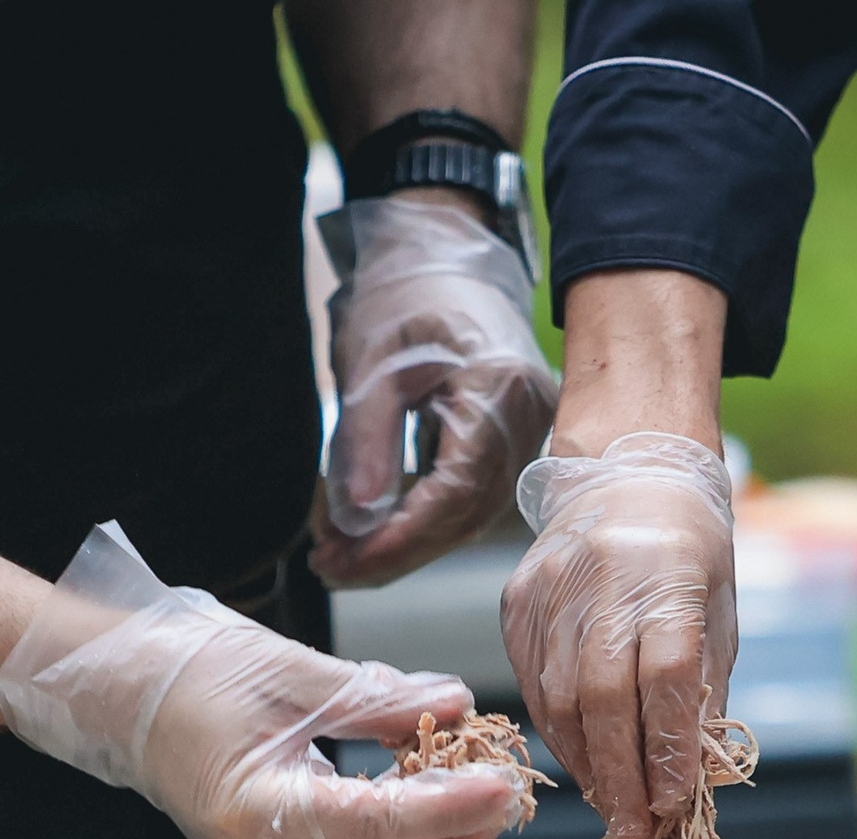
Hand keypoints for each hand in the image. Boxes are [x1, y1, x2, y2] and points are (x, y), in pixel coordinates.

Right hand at [0, 525, 521, 838]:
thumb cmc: (180, 672)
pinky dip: (393, 833)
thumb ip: (377, 696)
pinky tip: (424, 795)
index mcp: (258, 809)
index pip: (377, 824)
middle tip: (507, 796)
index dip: (448, 810)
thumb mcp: (291, 671)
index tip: (501, 787)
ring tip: (479, 798)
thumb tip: (452, 702)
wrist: (107, 687)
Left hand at [311, 195, 557, 589]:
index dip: (398, 539)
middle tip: (330, 569)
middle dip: (394, 551)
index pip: (454, 492)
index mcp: (497, 390)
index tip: (343, 564)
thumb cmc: (405, 292)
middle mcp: (526, 419)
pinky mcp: (511, 439)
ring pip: (469, 515)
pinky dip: (423, 518)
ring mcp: (526, 431)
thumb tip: (356, 523)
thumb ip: (366, 444)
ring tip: (341, 552)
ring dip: (406, 542)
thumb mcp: (371, 362)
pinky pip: (471, 497)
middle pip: (465, 516)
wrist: (442, 251)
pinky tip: (376, 529)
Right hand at [501, 432, 737, 838]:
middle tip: (632, 832)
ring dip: (585, 764)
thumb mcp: (719, 609)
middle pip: (603, 697)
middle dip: (620, 776)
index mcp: (668, 576)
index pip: (665, 678)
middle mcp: (603, 580)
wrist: (629, 472)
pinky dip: (557, 731)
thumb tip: (691, 774)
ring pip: (558, 698)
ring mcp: (551, 590)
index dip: (667, 749)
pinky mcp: (518, 601)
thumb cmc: (690, 549)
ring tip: (610, 804)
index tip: (673, 804)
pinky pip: (532, 683)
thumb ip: (705, 688)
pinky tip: (580, 760)